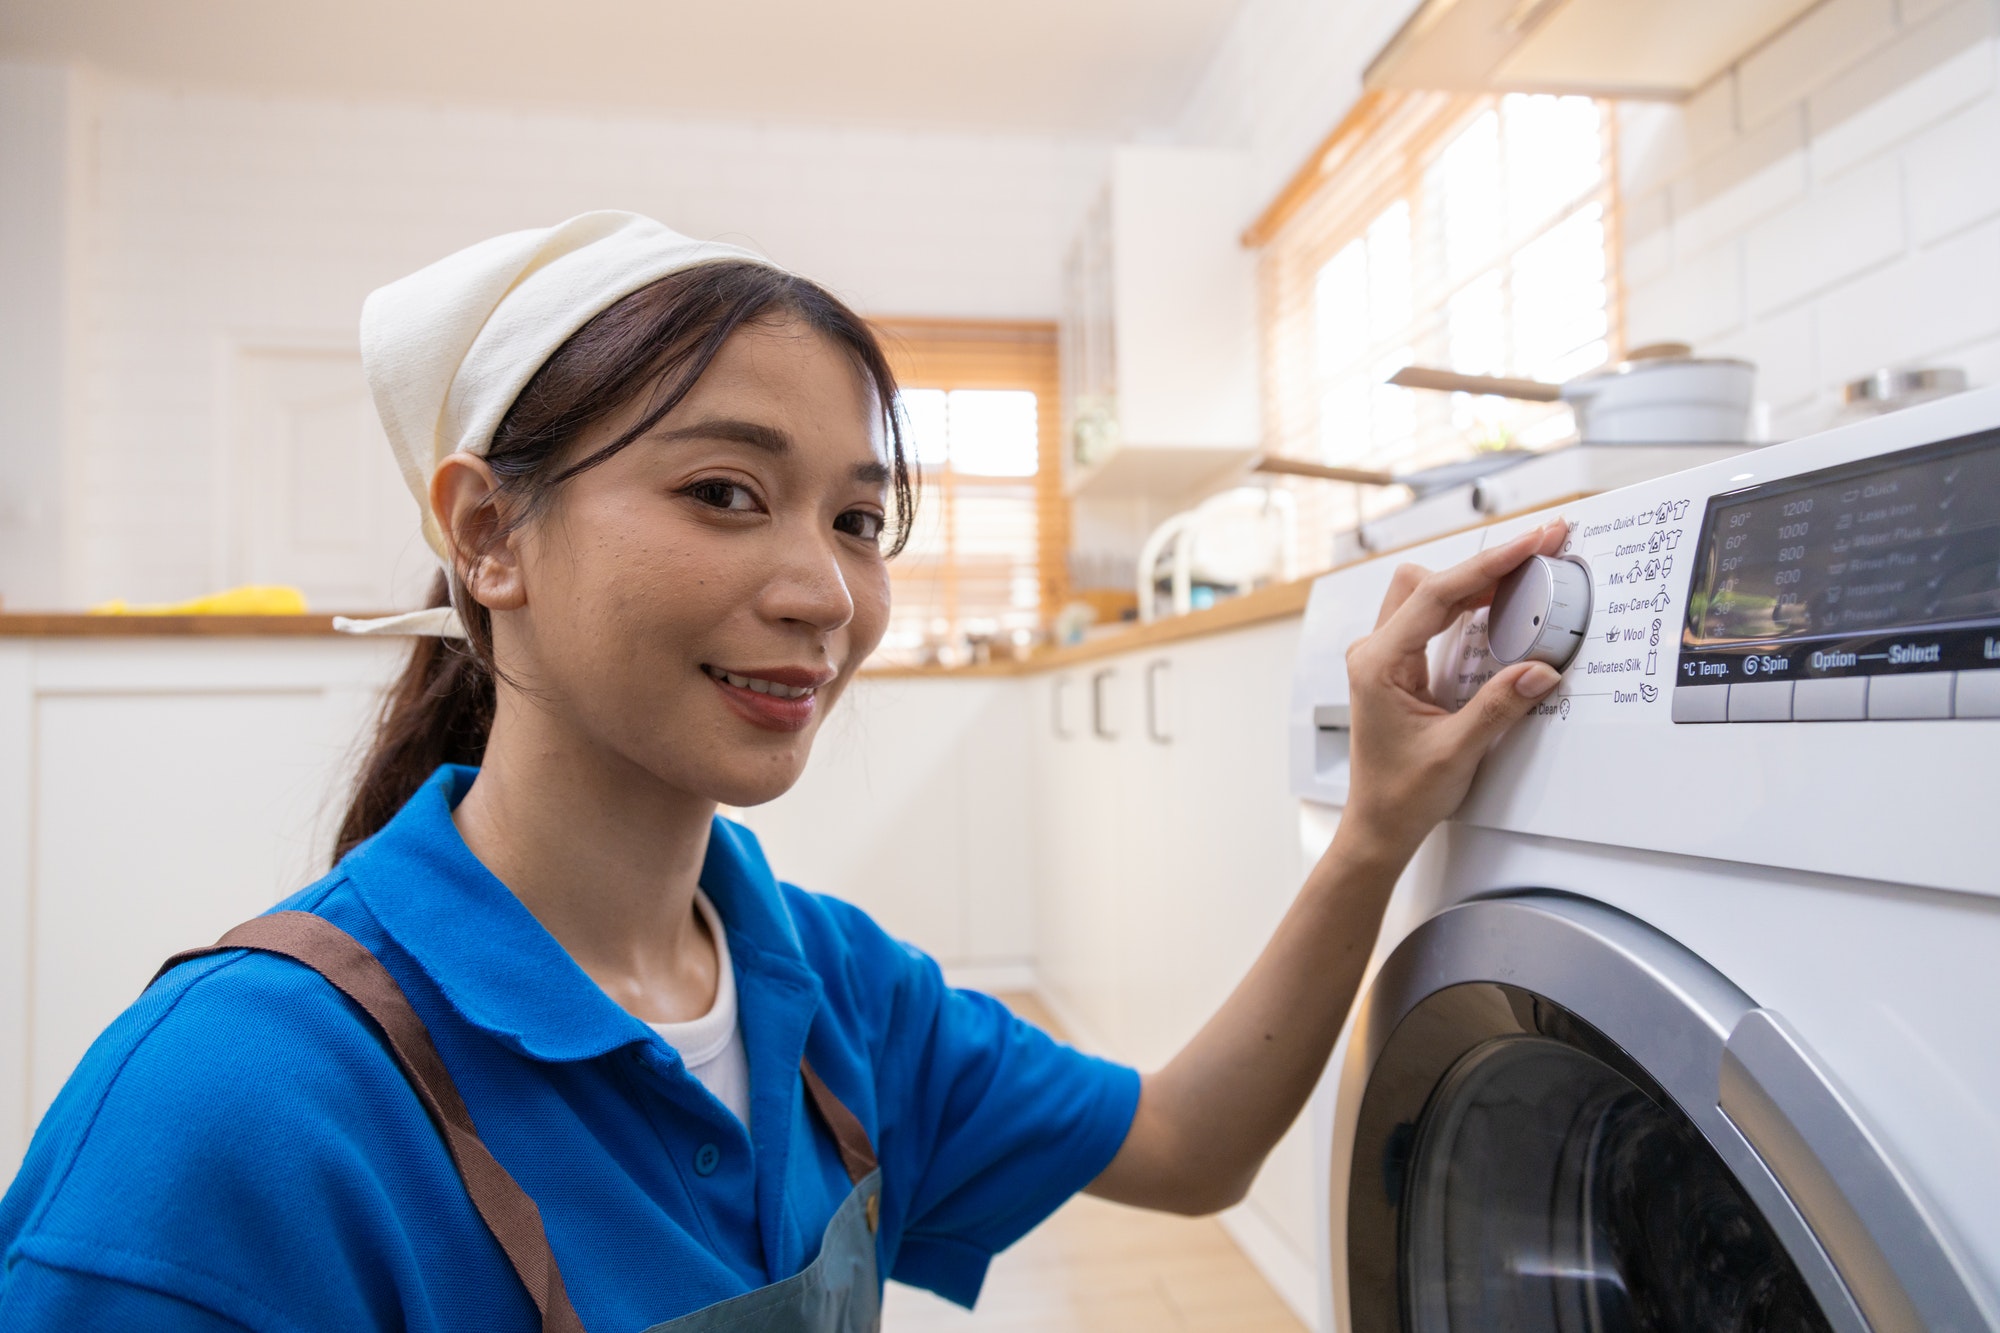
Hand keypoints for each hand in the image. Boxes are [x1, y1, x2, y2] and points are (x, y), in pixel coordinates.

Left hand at [1338, 521, 1567, 861]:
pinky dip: (1467, 604)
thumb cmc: (1400, 793)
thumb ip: (1498, 708)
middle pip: (1430, 582)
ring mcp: (1383, 656)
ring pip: (1428, 594)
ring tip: (1527, 572)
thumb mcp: (1457, 752)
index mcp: (1378, 663)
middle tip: (1539, 551)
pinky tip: (1498, 604)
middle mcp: (1375, 652)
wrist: (1378, 823)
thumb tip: (1539, 670)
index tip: (1529, 544)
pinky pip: (1431, 616)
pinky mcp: (1397, 665)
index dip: (1488, 565)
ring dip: (1476, 581)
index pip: (1437, 594)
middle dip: (1485, 564)